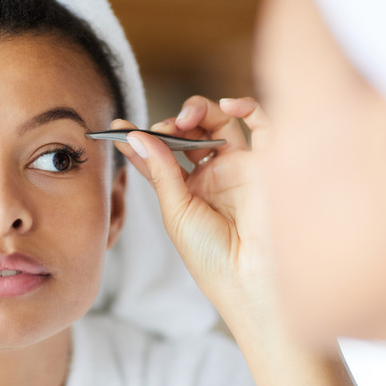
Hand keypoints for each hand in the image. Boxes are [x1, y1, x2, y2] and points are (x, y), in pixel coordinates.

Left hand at [112, 95, 271, 322]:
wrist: (250, 279)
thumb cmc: (212, 256)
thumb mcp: (177, 212)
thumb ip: (162, 171)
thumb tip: (138, 136)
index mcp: (189, 190)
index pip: (160, 155)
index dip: (139, 139)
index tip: (117, 127)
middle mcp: (214, 174)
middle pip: (190, 133)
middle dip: (171, 124)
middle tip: (162, 130)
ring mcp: (240, 166)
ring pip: (219, 123)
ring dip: (199, 112)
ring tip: (185, 121)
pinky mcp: (268, 162)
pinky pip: (263, 125)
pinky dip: (248, 107)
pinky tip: (229, 106)